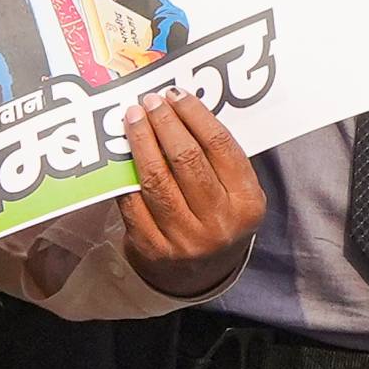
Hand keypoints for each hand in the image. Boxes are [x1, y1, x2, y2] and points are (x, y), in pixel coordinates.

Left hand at [118, 90, 264, 298]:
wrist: (202, 274)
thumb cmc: (218, 218)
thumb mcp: (235, 192)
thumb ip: (217, 157)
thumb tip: (179, 108)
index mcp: (246, 203)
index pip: (220, 146)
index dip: (195, 115)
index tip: (176, 95)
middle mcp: (219, 223)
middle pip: (187, 159)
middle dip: (165, 123)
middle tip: (150, 102)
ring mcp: (186, 240)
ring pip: (156, 179)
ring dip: (141, 141)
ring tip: (133, 118)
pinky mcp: (155, 249)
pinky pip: (134, 202)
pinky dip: (125, 175)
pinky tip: (122, 153)